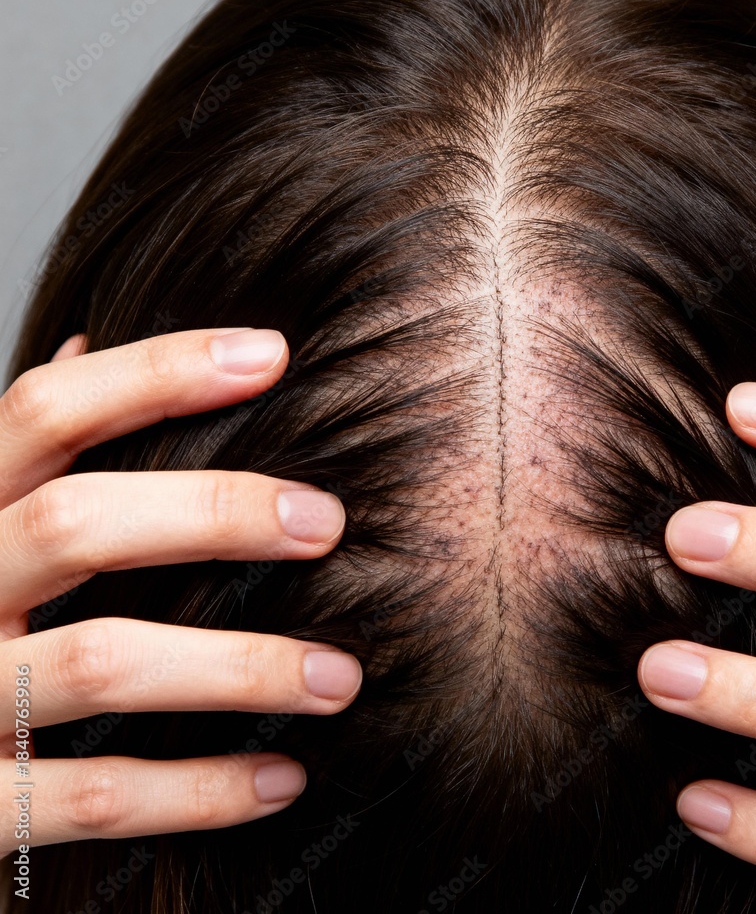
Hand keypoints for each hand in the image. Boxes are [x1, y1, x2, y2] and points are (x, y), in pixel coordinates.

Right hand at [1, 328, 361, 858]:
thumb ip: (29, 453)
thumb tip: (81, 341)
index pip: (46, 410)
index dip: (155, 371)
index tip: (271, 353)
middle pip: (77, 521)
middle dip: (216, 512)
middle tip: (328, 521)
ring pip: (99, 662)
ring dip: (240, 668)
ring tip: (341, 677)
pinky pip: (88, 797)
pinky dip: (198, 792)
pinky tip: (284, 780)